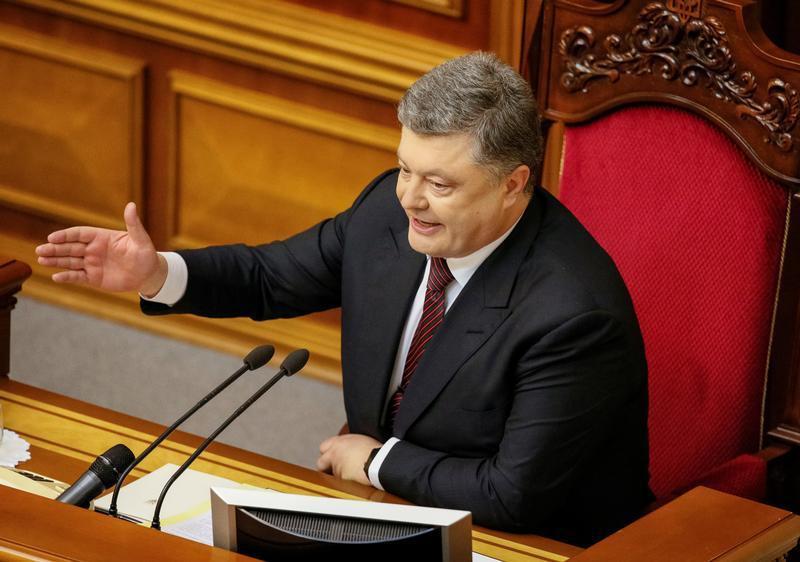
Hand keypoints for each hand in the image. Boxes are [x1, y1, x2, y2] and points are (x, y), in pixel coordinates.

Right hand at [36, 202, 165, 294]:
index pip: (79, 234)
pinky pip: (77, 276)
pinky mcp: (93, 277)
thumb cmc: (145, 254)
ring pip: (70, 261)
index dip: (66, 235)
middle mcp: (94, 249)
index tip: (52, 237)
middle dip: (55, 249)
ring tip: (41, 260)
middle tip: (40, 250)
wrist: (148, 274)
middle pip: (70, 248)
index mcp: (102, 237)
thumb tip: (131, 205)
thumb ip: (133, 224)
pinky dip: (67, 277)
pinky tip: (56, 277)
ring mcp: (92, 264)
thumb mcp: (140, 240)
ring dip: (56, 261)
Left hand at [317, 433, 381, 486]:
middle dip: (325, 467)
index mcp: (339, 442)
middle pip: (320, 463)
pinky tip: (356, 481)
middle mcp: (334, 454)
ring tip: (353, 474)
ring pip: (331, 475)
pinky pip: (340, 483)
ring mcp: (336, 468)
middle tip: (333, 470)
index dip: (327, 453)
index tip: (331, 457)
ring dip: (339, 475)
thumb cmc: (376, 451)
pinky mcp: (341, 480)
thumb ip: (349, 445)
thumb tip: (348, 450)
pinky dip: (346, 483)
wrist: (380, 462)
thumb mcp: (360, 441)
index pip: (323, 447)